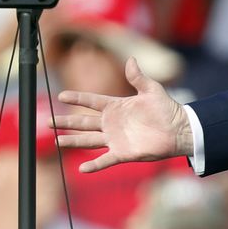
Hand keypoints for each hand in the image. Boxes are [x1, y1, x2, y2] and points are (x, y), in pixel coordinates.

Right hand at [54, 57, 192, 172]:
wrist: (179, 130)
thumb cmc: (167, 109)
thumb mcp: (151, 90)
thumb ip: (138, 77)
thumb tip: (131, 59)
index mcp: (116, 106)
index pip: (91, 101)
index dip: (76, 98)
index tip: (61, 95)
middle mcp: (112, 123)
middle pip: (83, 122)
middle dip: (65, 122)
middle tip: (48, 121)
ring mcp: (115, 139)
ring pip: (88, 140)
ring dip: (72, 141)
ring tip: (56, 142)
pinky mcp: (123, 153)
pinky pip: (105, 160)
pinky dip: (94, 165)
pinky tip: (81, 169)